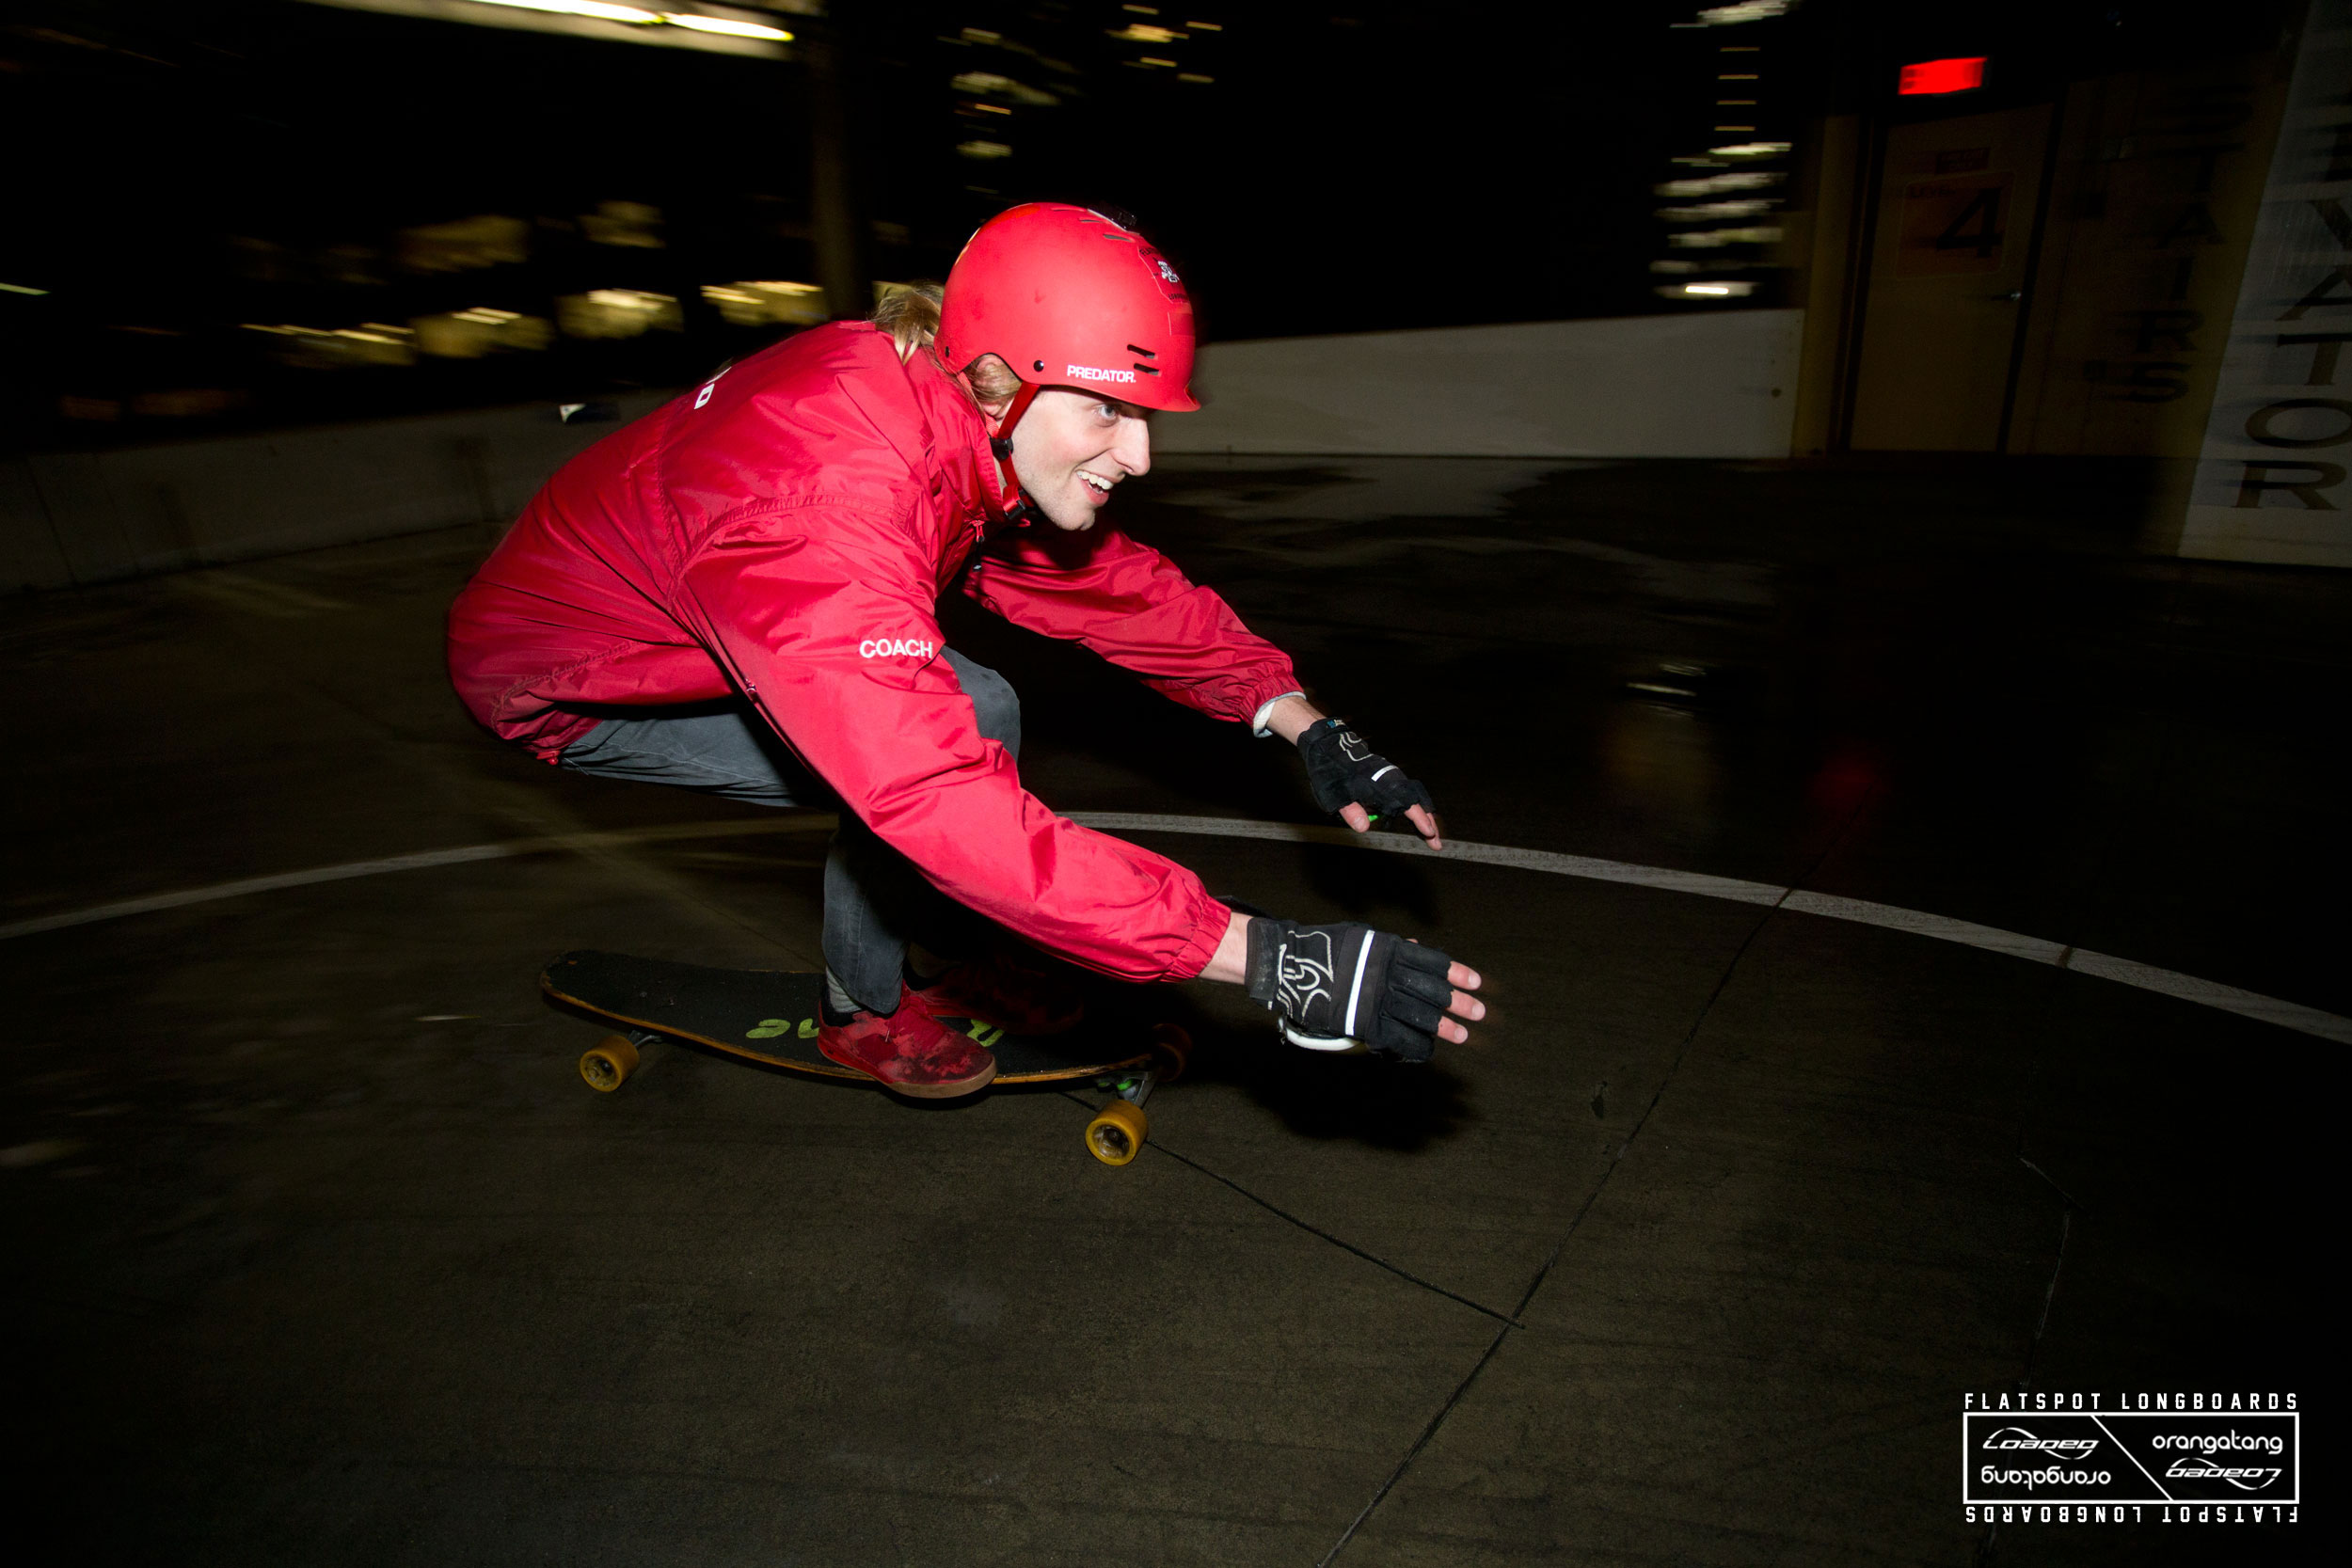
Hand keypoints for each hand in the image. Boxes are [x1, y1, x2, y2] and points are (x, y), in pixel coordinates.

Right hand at [1241, 916, 1484, 1060]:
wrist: (1293, 966)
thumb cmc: (1328, 948)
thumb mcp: (1364, 939)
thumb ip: (1393, 948)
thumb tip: (1419, 948)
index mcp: (1391, 951)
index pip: (1434, 963)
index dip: (1457, 974)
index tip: (1477, 982)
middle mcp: (1390, 976)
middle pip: (1434, 993)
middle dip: (1459, 1004)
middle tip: (1479, 1013)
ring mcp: (1379, 1002)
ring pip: (1422, 1018)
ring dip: (1444, 1028)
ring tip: (1462, 1035)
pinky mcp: (1366, 1024)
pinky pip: (1400, 1039)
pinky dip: (1416, 1045)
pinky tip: (1426, 1049)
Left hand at [1295, 718, 1444, 849]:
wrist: (1328, 746)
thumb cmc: (1330, 771)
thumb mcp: (1334, 794)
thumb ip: (1350, 811)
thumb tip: (1364, 828)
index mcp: (1380, 784)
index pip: (1406, 803)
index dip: (1419, 819)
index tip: (1429, 832)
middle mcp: (1390, 779)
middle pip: (1417, 802)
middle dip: (1429, 822)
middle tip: (1436, 843)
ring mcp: (1389, 777)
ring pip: (1414, 797)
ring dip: (1423, 815)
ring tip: (1430, 834)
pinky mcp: (1386, 778)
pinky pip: (1406, 794)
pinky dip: (1414, 808)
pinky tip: (1414, 819)